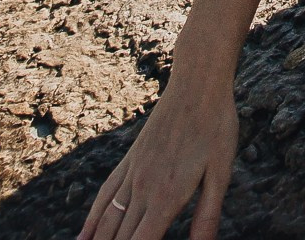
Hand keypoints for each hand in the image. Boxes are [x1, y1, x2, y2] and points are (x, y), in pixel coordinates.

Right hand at [78, 0, 260, 239]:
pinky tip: (82, 238)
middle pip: (118, 239)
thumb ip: (207, 215)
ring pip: (106, 222)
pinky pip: (105, 196)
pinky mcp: (129, 160)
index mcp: (166, 196)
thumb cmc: (216, 125)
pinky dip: (91, 221)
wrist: (197, 80)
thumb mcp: (221, 171)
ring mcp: (132, 173)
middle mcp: (142, 188)